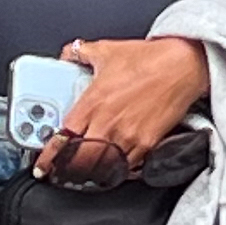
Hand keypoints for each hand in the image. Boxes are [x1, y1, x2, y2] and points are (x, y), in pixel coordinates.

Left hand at [42, 36, 208, 181]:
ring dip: (93, 173)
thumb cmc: (150, 59)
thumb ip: (82, 53)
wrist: (183, 66)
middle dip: (69, 170)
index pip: (63, 136)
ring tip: (86, 174)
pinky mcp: (147, 143)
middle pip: (80, 160)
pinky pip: (128, 166)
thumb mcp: (108, 50)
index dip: (49, 155)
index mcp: (93, 102)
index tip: (42, 165)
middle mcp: (107, 123)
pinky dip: (119, 169)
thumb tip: (69, 54)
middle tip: (62, 174)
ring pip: (103, 167)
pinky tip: (115, 167)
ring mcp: (127, 136)